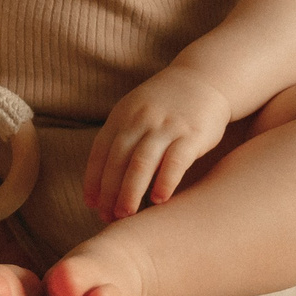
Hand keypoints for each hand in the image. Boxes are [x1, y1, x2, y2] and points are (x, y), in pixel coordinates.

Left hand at [82, 67, 233, 218]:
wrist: (205, 79)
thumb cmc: (165, 105)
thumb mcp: (135, 112)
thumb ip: (120, 139)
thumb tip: (103, 179)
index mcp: (122, 117)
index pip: (101, 152)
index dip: (94, 179)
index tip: (90, 203)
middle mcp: (140, 120)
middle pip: (118, 160)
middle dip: (109, 191)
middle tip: (105, 217)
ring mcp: (166, 126)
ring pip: (142, 162)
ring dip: (130, 190)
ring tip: (125, 215)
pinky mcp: (192, 133)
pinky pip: (176, 160)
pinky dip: (165, 180)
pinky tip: (158, 200)